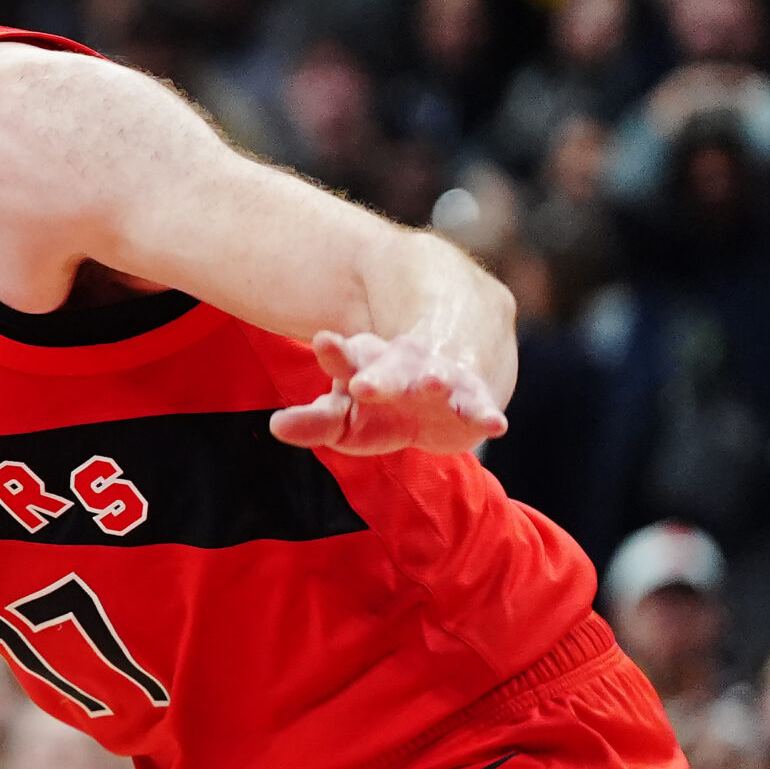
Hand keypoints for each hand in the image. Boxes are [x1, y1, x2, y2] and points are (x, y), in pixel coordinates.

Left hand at [268, 331, 507, 455]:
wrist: (443, 377)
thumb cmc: (380, 405)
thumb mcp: (344, 414)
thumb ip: (313, 422)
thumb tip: (275, 426)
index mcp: (366, 364)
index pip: (348, 358)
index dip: (336, 353)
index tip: (323, 342)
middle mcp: (403, 367)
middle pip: (392, 367)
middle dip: (379, 375)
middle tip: (362, 384)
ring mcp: (439, 381)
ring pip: (436, 378)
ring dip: (434, 381)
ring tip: (434, 382)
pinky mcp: (470, 400)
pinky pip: (478, 407)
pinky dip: (485, 413)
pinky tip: (494, 424)